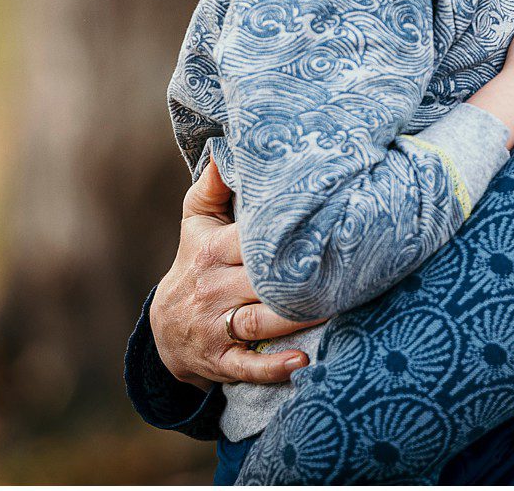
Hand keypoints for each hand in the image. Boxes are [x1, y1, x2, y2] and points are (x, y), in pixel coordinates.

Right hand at [149, 160, 324, 387]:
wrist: (165, 328)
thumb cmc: (195, 263)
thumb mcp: (196, 223)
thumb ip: (213, 186)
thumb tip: (227, 145)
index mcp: (214, 250)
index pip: (251, 237)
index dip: (286, 230)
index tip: (325, 218)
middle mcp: (215, 287)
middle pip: (261, 279)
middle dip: (299, 275)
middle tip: (347, 264)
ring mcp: (217, 326)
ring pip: (259, 321)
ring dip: (296, 318)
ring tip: (335, 307)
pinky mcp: (220, 360)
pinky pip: (248, 366)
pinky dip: (273, 368)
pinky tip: (303, 364)